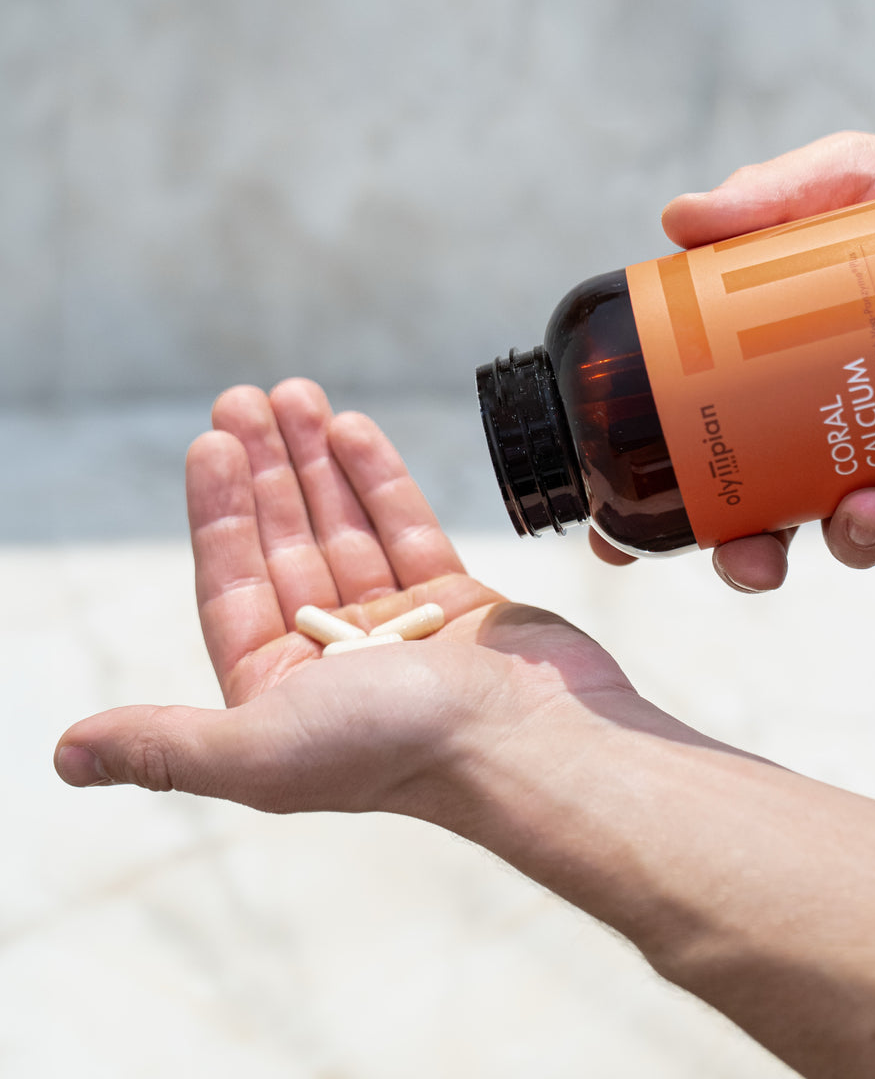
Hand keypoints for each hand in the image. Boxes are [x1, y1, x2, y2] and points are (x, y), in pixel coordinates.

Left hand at [55, 379, 633, 818]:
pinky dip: (377, 480)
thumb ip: (167, 744)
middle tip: (245, 398)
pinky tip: (351, 432)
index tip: (209, 444)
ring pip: (346, 528)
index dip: (218, 512)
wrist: (531, 742)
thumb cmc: (401, 750)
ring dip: (315, 461)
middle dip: (264, 470)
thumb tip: (65, 758)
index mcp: (282, 695)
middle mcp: (336, 660)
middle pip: (288, 544)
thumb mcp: (262, 750)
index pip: (234, 585)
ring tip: (296, 396)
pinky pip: (406, 528)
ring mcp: (399, 627)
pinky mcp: (455, 601)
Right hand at [593, 131, 874, 588]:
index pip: (699, 455)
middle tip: (753, 557)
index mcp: (769, 382)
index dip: (658, 507)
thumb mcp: (839, 184)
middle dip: (751, 557)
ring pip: (861, 528)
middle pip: (768, 520)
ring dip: (856, 537)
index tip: (617, 544)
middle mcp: (824, 431)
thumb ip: (767, 196)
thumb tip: (678, 218)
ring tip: (869, 504)